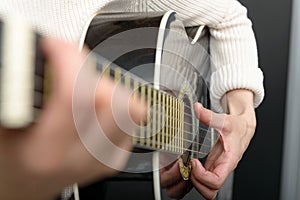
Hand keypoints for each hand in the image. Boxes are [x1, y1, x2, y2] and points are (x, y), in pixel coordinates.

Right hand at [0, 38, 146, 198]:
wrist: (18, 188)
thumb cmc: (8, 158)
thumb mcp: (2, 122)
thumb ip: (22, 88)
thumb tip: (39, 54)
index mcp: (46, 151)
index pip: (76, 95)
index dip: (69, 60)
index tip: (56, 47)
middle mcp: (81, 157)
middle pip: (117, 102)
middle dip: (95, 76)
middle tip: (71, 73)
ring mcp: (102, 159)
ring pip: (131, 110)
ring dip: (109, 90)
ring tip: (83, 92)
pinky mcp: (113, 157)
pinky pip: (131, 121)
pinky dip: (116, 106)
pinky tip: (93, 109)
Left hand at [160, 89, 255, 199]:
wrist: (243, 129)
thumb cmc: (237, 127)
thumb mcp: (224, 120)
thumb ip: (210, 116)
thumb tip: (197, 108)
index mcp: (228, 161)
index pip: (216, 181)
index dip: (202, 176)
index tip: (194, 162)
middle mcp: (223, 169)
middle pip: (210, 191)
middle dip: (196, 182)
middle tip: (190, 166)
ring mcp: (217, 170)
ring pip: (208, 190)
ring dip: (196, 183)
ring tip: (190, 167)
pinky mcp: (213, 168)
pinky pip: (204, 182)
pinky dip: (196, 178)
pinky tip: (191, 166)